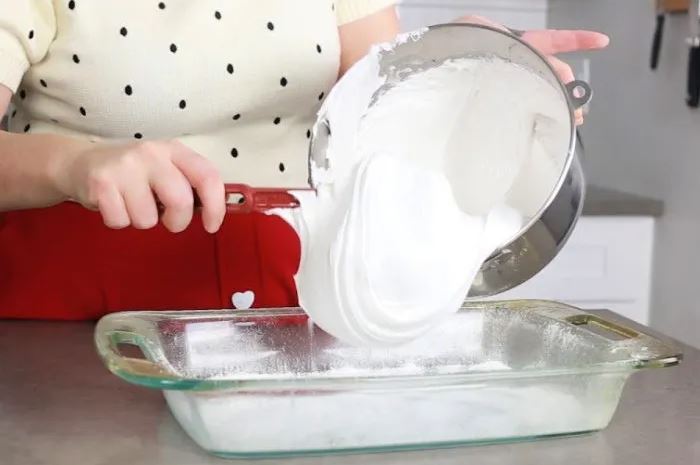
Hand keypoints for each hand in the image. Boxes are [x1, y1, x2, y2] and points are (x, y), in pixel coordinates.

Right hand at [57, 140, 225, 232]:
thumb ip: (188, 184)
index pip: (207, 176)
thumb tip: (213, 212)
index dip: (215, 205)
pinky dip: (119, 220)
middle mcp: (151, 153)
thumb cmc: (134, 173)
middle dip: (177, 221)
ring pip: (148, 218)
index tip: (211, 225)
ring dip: (142, 220)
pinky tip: (114, 204)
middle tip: (166, 219)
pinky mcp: (100, 183)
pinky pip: (121, 221)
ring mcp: (125, 167)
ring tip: (131, 203)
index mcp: (174, 150)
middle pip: (181, 201)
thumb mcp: (165, 168)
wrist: (81, 163)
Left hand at [455, 16, 609, 123]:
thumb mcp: (473, 29)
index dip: (577, 39)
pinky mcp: (498, 103)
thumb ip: (494, 32)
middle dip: (568, 88)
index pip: (552, 40)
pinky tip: (541, 129)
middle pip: (552, 73)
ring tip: (568, 119)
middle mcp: (518, 65)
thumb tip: (514, 46)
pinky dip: (534, 119)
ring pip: (541, 93)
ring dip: (557, 104)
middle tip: (576, 108)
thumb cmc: (450, 47)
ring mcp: (510, 85)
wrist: (431, 68)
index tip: (602, 42)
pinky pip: (522, 111)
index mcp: (516, 45)